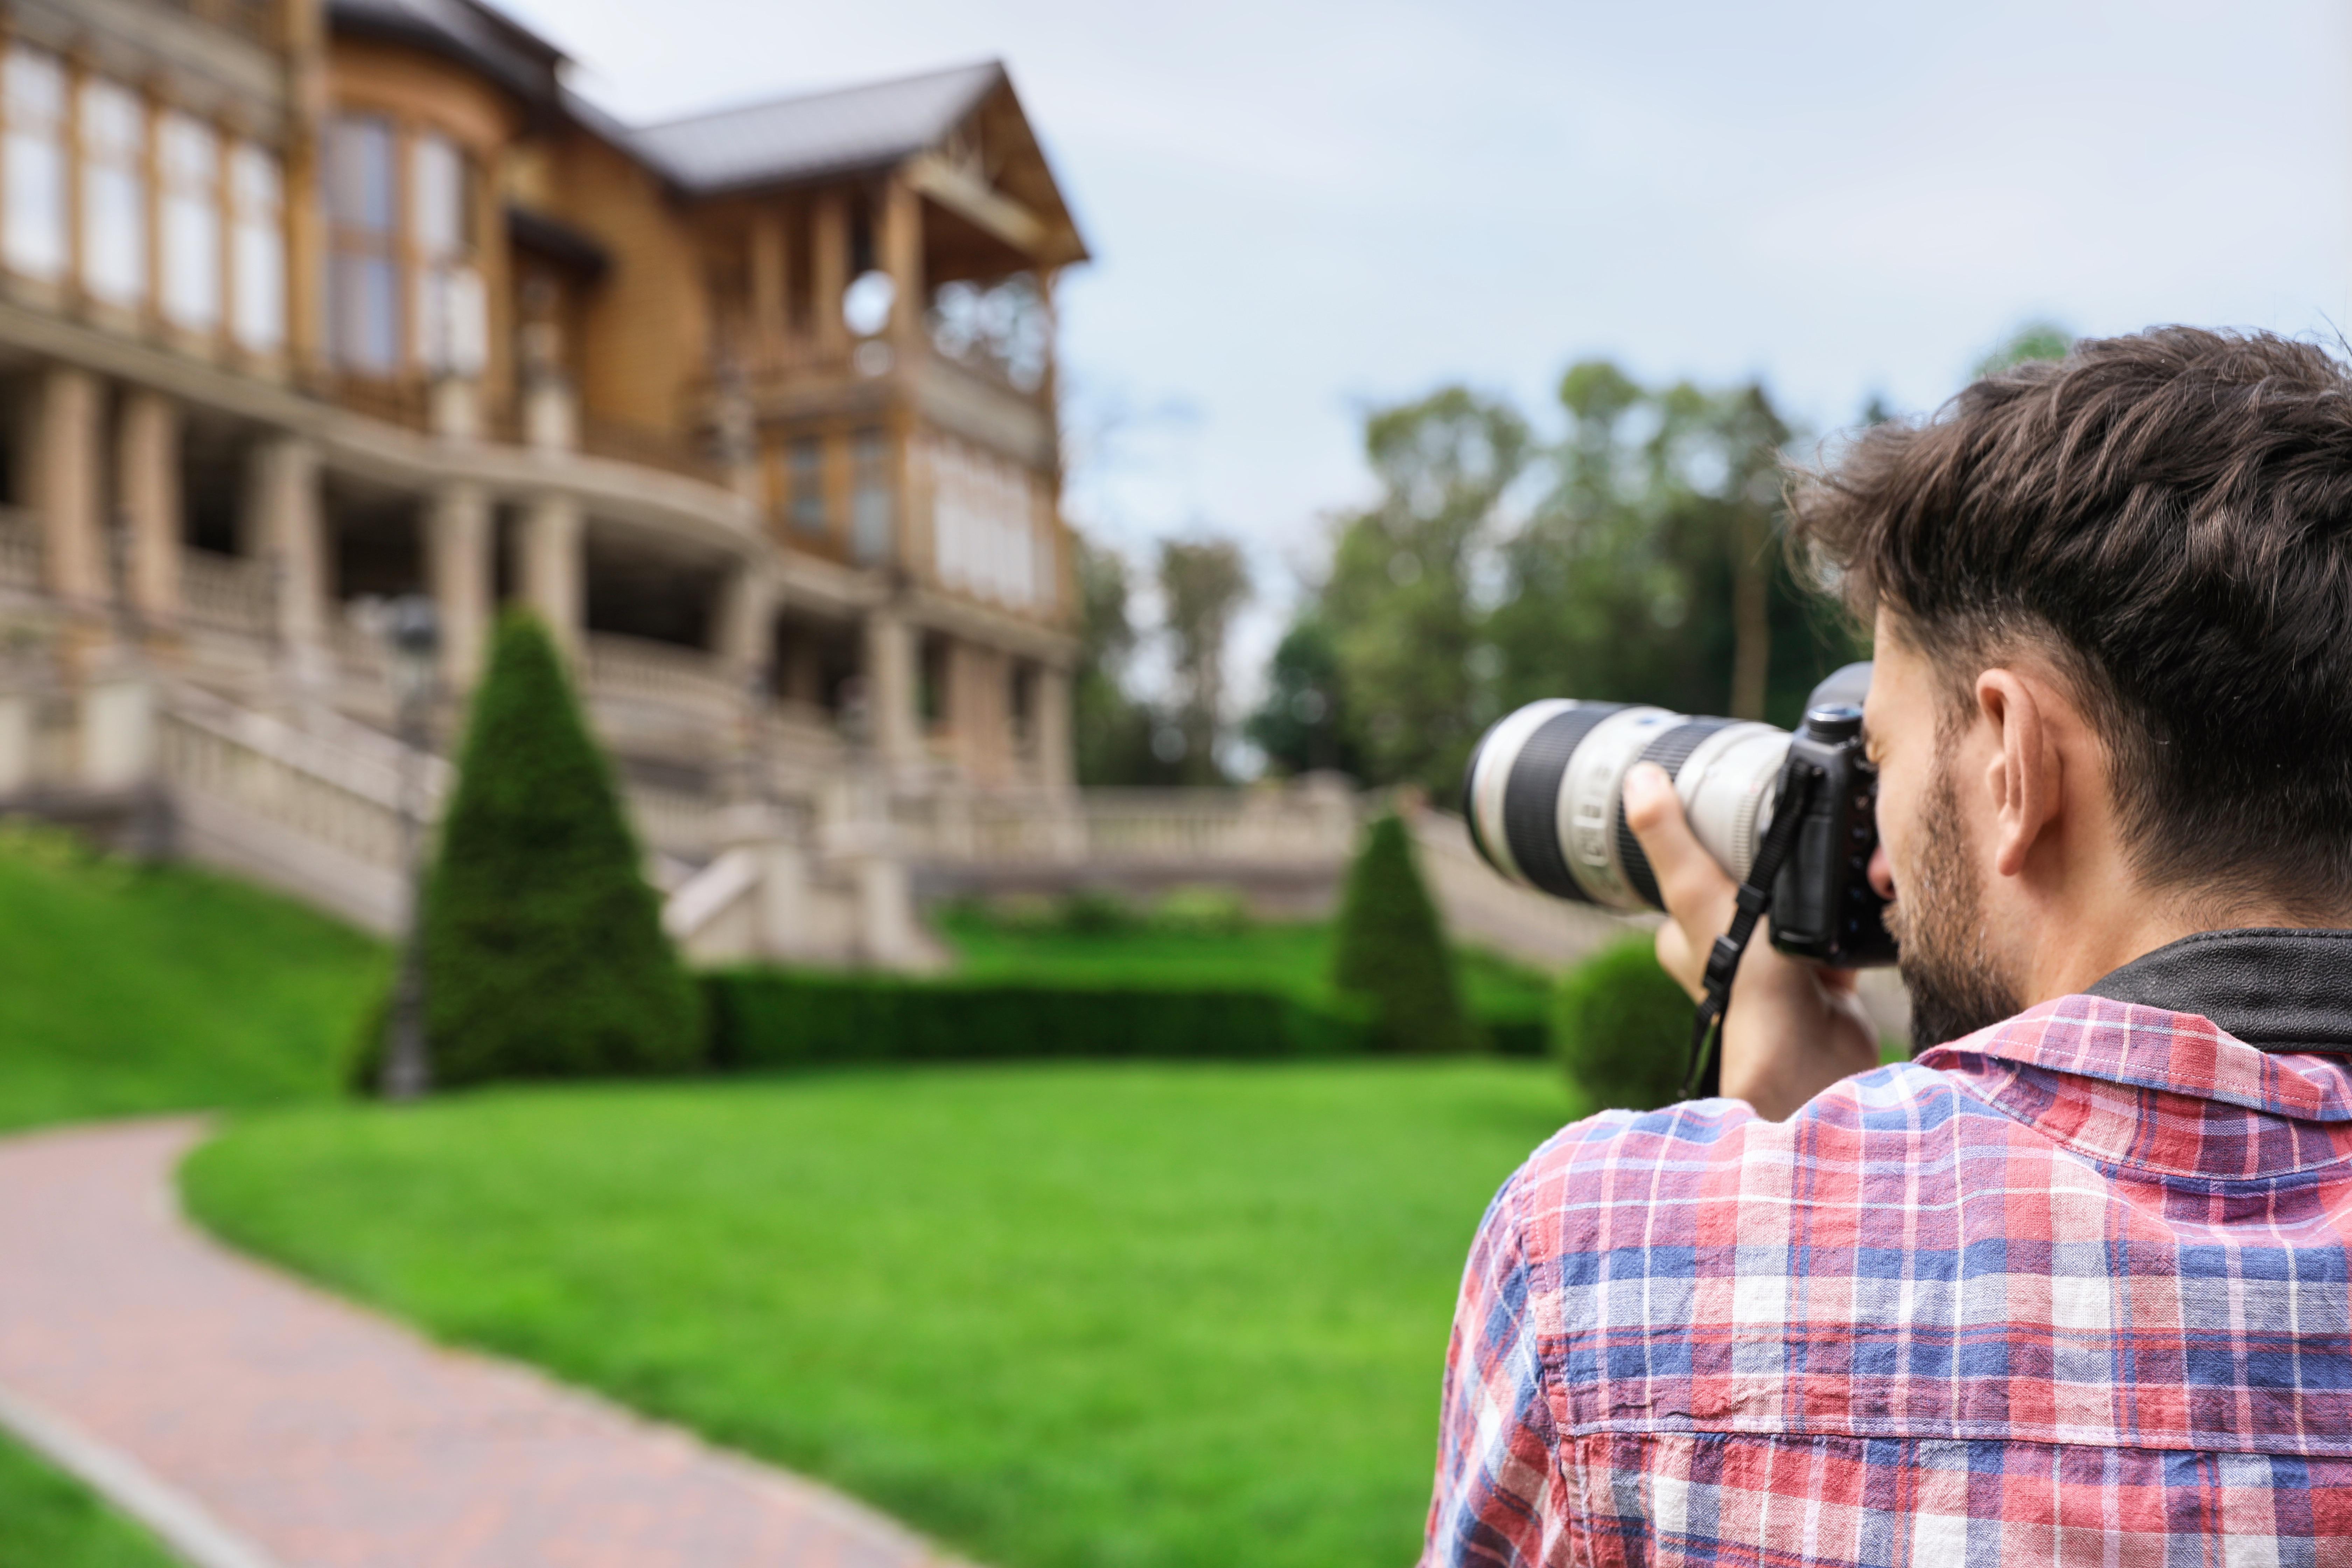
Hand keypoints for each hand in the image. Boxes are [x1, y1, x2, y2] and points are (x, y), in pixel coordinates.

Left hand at [1621, 762, 1881, 1119]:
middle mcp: (1728, 953)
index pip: (1693, 869)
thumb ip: (1670, 840)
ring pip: (1794, 909)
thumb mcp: (1700, 896)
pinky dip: (1847, 920)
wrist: (1815, 1055)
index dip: (1713, 837)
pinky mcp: (1824, 982)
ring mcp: (1776, 968)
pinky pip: (1837, 936)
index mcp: (1687, 933)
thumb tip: (1638, 777)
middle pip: (1749, 884)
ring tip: (1833, 862)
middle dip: (1775, 862)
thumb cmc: (1748, 985)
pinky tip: (1860, 899)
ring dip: (1814, 890)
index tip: (1739, 802)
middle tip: (1801, 829)